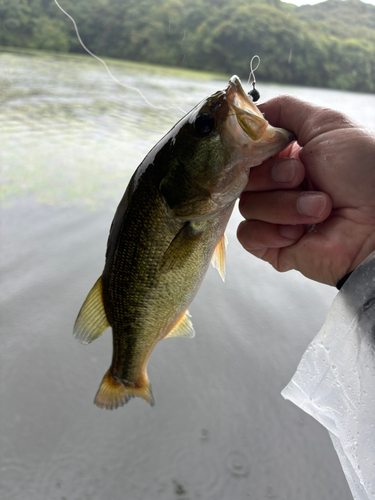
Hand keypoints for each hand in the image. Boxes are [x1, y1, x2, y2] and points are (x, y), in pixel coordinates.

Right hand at [237, 95, 374, 285]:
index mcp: (287, 158)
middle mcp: (278, 187)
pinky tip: (297, 233)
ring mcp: (275, 217)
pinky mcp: (274, 246)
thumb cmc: (362, 169)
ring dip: (283, 206)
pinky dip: (270, 232)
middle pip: (243, 179)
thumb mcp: (325, 123)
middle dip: (273, 177)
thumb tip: (248, 112)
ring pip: (247, 207)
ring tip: (320, 208)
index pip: (247, 153)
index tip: (269, 149)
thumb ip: (284, 109)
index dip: (252, 151)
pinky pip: (248, 235)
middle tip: (303, 177)